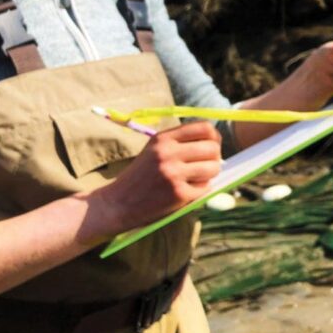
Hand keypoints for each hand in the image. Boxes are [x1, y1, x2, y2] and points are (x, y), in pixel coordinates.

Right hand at [90, 121, 221, 233]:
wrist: (117, 203)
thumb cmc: (141, 176)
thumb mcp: (155, 150)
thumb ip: (181, 142)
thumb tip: (215, 140)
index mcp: (163, 139)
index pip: (204, 128)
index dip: (214, 137)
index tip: (212, 145)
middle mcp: (168, 153)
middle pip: (213, 148)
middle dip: (215, 157)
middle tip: (207, 165)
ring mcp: (173, 174)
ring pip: (213, 168)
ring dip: (210, 174)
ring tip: (197, 178)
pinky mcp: (178, 194)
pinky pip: (205, 187)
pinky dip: (201, 189)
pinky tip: (187, 190)